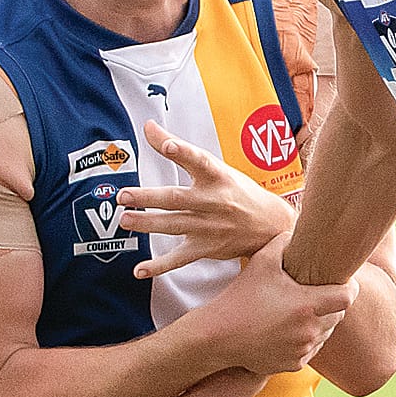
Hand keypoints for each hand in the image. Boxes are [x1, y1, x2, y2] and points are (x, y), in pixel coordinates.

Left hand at [119, 122, 296, 277]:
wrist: (271, 226)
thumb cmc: (237, 191)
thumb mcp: (215, 166)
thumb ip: (178, 147)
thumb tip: (147, 126)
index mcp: (218, 177)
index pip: (200, 160)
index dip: (184, 152)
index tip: (169, 146)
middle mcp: (215, 201)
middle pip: (178, 199)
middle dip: (149, 198)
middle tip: (124, 195)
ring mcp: (210, 227)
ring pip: (175, 225)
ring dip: (148, 224)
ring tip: (125, 220)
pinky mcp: (207, 248)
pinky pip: (180, 259)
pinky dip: (160, 266)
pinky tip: (140, 270)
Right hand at [205, 229, 354, 375]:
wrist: (219, 336)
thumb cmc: (241, 296)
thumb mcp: (262, 262)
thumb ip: (284, 242)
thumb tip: (298, 230)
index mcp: (306, 306)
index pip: (348, 297)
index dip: (350, 287)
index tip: (343, 281)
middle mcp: (309, 331)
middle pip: (339, 315)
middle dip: (333, 304)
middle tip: (318, 293)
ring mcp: (303, 350)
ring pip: (326, 333)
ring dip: (321, 322)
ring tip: (301, 311)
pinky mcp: (294, 364)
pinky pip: (311, 349)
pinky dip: (306, 339)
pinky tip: (289, 329)